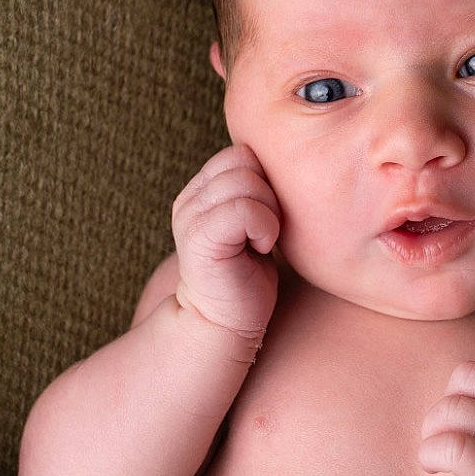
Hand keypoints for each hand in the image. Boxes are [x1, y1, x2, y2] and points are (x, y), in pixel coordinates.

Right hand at [171, 143, 281, 344]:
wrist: (225, 323)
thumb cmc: (248, 275)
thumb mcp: (253, 221)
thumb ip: (254, 189)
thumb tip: (285, 159)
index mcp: (201, 189)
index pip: (241, 152)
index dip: (264, 178)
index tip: (266, 217)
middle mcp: (190, 198)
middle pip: (244, 160)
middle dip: (269, 193)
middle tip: (266, 231)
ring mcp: (190, 216)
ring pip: (245, 182)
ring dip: (268, 213)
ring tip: (261, 241)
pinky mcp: (199, 237)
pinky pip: (243, 209)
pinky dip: (264, 228)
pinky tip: (260, 249)